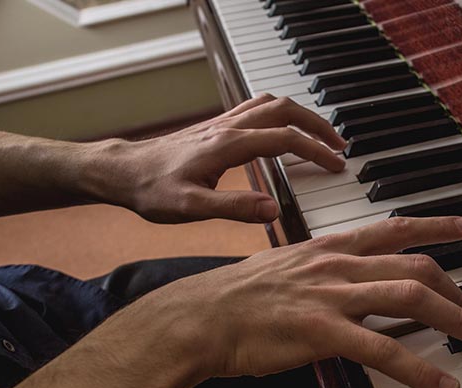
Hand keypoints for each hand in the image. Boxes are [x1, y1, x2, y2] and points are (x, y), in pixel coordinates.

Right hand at [91, 216, 461, 387]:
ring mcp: (332, 296)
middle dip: (455, 290)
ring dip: (453, 319)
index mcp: (328, 247)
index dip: (433, 226)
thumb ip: (321, 272)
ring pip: (410, 297)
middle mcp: (337, 264)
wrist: (199, 317)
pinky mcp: (323, 331)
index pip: (392, 228)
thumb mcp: (284, 268)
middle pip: (414, 265)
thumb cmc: (236, 298)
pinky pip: (384, 350)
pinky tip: (441, 386)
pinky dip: (419, 369)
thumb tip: (347, 284)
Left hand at [97, 94, 346, 223]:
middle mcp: (228, 128)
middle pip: (285, 111)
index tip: (336, 165)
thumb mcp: (190, 208)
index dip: (316, 151)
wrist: (121, 172)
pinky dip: (280, 114)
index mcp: (228, 145)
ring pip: (271, 104)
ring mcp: (221, 125)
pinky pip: (256, 109)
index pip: (285, 139)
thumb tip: (273, 209)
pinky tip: (283, 130)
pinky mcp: (215, 128)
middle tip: (340, 145)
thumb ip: (234, 209)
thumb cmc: (151, 190)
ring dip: (301, 115)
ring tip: (320, 136)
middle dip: (318, 125)